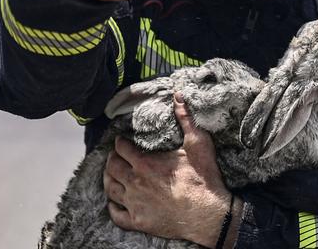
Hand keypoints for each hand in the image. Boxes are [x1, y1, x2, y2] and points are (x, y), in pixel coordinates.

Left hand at [103, 92, 242, 246]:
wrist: (209, 213)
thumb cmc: (203, 178)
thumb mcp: (198, 143)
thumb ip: (185, 119)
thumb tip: (179, 95)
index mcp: (145, 163)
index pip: (121, 148)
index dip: (120, 142)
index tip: (121, 141)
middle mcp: (135, 182)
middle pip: (112, 167)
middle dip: (112, 159)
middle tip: (115, 156)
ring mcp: (135, 203)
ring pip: (110, 189)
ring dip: (109, 180)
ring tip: (112, 175)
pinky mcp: (138, 222)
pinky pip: (116, 214)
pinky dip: (112, 207)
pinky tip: (114, 202)